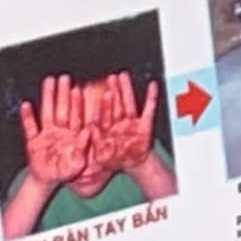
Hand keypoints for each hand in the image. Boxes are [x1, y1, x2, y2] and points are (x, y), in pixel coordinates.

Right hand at [17, 74, 94, 196]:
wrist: (47, 179)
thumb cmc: (65, 170)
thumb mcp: (77, 163)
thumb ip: (82, 147)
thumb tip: (89, 132)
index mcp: (72, 135)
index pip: (75, 116)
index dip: (76, 102)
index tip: (77, 88)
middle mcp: (59, 131)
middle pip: (61, 109)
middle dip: (62, 93)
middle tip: (64, 77)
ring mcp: (46, 134)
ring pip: (47, 112)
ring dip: (47, 97)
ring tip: (48, 81)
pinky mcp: (33, 141)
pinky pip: (30, 128)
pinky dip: (27, 117)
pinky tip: (26, 105)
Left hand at [80, 74, 160, 189]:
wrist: (134, 163)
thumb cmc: (115, 160)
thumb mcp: (102, 157)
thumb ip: (95, 143)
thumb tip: (88, 130)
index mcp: (106, 130)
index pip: (103, 115)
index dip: (101, 104)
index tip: (100, 92)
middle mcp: (118, 123)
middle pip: (116, 105)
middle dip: (114, 91)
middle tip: (111, 78)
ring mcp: (131, 123)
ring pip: (129, 104)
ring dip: (127, 90)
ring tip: (124, 76)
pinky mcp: (145, 125)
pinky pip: (149, 110)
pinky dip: (151, 98)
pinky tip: (152, 85)